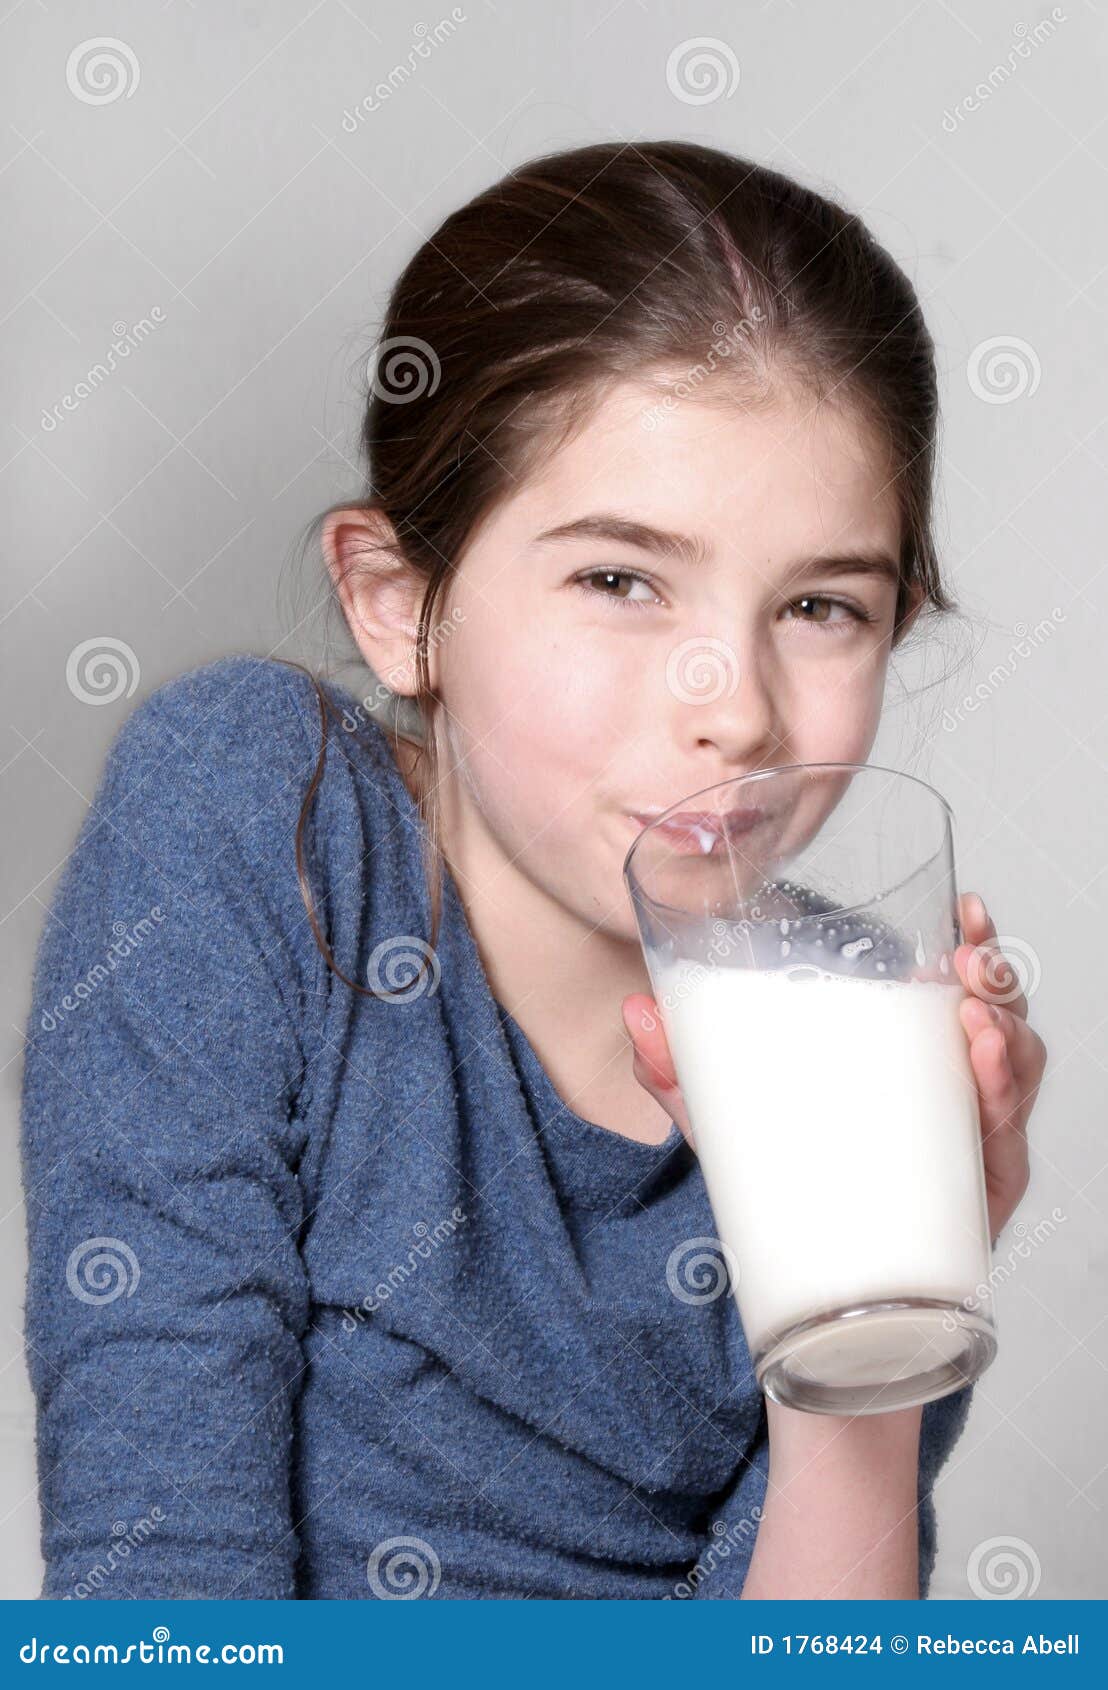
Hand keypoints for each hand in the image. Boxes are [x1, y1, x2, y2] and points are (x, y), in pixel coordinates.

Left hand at [622, 890, 1046, 1246]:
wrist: (801, 1296)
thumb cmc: (781, 1182)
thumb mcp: (727, 1118)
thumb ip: (678, 1069)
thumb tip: (636, 1012)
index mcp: (903, 1053)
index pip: (956, 984)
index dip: (975, 941)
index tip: (968, 910)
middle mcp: (946, 1089)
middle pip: (998, 1018)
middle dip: (996, 980)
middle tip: (968, 962)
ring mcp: (965, 1142)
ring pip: (1013, 1073)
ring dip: (1006, 1035)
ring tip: (975, 1021)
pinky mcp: (974, 1201)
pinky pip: (1006, 1147)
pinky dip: (1001, 1103)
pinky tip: (985, 1075)